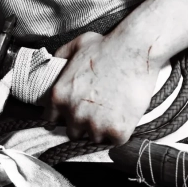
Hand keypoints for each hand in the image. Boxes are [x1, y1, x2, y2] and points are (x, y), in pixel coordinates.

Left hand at [45, 31, 163, 144]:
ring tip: (113, 113)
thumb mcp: (76, 45)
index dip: (64, 116)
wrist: (136, 50)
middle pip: (73, 132)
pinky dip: (120, 132)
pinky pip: (115, 141)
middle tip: (97, 112)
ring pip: (95, 138)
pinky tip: (125, 117)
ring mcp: (96, 125)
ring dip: (102, 129)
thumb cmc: (107, 45)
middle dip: (83, 124)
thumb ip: (61, 57)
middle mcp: (73, 114)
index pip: (51, 119)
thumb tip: (55, 62)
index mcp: (59, 96)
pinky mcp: (117, 131)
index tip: (74, 112)